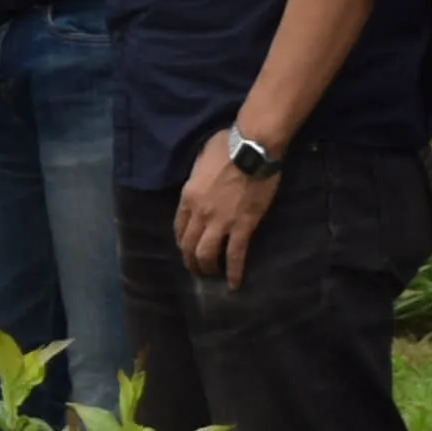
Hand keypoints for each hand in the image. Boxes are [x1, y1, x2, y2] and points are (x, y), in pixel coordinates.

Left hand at [171, 133, 271, 278]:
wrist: (252, 148)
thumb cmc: (227, 146)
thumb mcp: (201, 160)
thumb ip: (197, 177)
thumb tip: (201, 182)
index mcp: (188, 197)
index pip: (179, 227)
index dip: (182, 242)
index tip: (187, 249)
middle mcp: (199, 213)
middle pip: (189, 245)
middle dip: (191, 261)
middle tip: (198, 269)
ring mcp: (220, 222)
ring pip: (207, 254)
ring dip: (207, 268)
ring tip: (213, 276)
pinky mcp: (243, 226)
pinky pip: (235, 254)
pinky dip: (234, 271)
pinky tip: (235, 283)